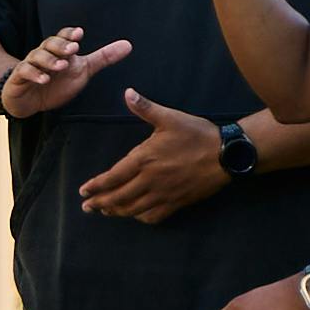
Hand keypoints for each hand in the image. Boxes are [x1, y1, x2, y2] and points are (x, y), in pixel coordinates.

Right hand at [0, 26, 135, 120]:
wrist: (29, 100)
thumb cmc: (57, 82)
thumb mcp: (83, 70)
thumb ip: (104, 58)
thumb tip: (128, 45)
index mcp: (59, 50)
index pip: (63, 36)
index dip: (70, 34)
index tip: (80, 34)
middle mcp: (44, 54)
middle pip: (50, 43)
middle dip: (61, 45)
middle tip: (74, 48)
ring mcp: (30, 65)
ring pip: (37, 57)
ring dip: (49, 60)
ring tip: (61, 65)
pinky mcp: (19, 78)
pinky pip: (25, 73)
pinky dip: (34, 75)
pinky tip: (44, 78)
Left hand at [76, 90, 234, 224]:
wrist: (226, 155)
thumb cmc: (197, 134)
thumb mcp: (170, 118)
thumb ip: (146, 107)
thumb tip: (127, 92)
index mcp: (145, 159)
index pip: (113, 176)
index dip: (96, 185)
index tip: (83, 191)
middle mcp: (150, 180)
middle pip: (119, 197)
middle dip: (100, 203)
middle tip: (86, 207)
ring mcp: (164, 194)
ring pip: (133, 209)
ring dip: (116, 211)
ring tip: (105, 212)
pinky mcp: (177, 203)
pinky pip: (154, 216)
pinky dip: (141, 217)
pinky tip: (136, 215)